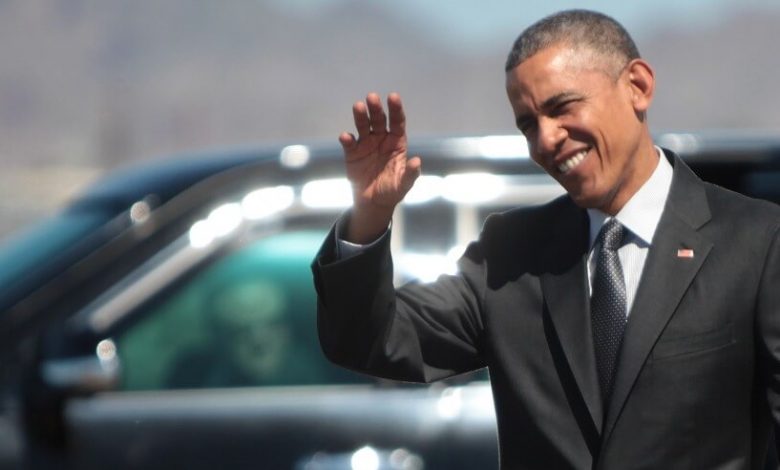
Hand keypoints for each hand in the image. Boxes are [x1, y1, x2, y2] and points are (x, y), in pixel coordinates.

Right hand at [339, 92, 420, 242]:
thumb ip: (410, 174)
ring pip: (363, 126)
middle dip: (376, 108)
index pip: (397, 122)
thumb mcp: (403, 185)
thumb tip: (417, 161)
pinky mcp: (352, 152)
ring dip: (360, 116)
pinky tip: (346, 137)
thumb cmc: (392, 190)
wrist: (373, 202)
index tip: (392, 97)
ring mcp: (366, 144)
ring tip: (358, 106)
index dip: (395, 109)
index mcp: (396, 142)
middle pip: (379, 120)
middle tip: (372, 97)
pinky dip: (347, 139)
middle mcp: (381, 139)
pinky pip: (349, 143)